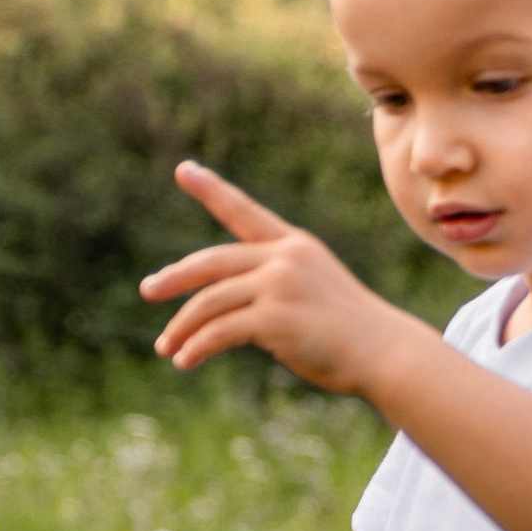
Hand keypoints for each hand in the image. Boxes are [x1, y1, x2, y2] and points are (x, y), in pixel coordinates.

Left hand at [139, 159, 412, 392]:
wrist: (383, 352)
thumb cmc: (348, 331)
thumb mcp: (310, 293)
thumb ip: (270, 288)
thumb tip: (221, 311)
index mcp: (293, 246)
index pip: (244, 212)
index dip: (211, 189)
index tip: (183, 169)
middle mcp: (284, 258)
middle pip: (210, 263)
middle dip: (174, 278)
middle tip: (148, 290)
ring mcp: (279, 286)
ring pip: (208, 302)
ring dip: (181, 327)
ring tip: (166, 349)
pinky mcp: (273, 318)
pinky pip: (218, 332)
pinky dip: (196, 347)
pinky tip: (184, 361)